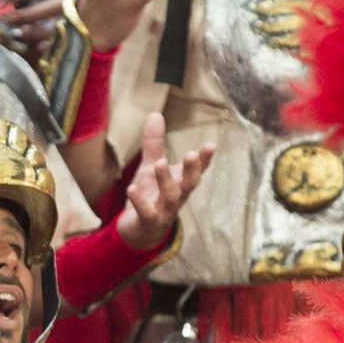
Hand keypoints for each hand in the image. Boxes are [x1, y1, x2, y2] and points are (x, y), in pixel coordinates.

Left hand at [4, 0, 85, 38]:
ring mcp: (86, 8)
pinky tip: (39, 48)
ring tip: (21, 33)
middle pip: (53, 6)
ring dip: (40, 32)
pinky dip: (55, 43)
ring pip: (62, 24)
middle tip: (10, 18)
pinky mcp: (88, 20)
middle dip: (30, 14)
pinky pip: (71, 35)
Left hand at [116, 113, 214, 250]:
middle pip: (190, 183)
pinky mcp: (149, 221)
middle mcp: (177, 196)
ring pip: (171, 196)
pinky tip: (132, 189)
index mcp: (180, 181)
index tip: (211, 144)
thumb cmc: (151, 194)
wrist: (138, 229)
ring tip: (159, 163)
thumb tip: (155, 113)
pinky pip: (147, 213)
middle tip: (192, 154)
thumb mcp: (151, 166)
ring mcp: (165, 210)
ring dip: (166, 180)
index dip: (205, 158)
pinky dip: (141, 202)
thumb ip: (154, 143)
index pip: (197, 169)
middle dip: (192, 169)